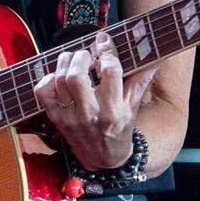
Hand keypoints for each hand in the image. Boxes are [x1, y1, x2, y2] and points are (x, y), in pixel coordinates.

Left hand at [33, 31, 159, 169]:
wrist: (103, 160)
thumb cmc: (120, 128)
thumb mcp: (133, 105)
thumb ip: (141, 78)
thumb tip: (156, 56)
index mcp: (113, 109)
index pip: (109, 71)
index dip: (106, 51)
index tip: (104, 40)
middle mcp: (90, 114)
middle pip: (76, 76)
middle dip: (81, 57)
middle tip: (87, 55)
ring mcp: (70, 117)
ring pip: (59, 80)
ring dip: (65, 62)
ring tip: (74, 60)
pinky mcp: (56, 118)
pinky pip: (43, 92)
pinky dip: (48, 79)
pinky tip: (60, 77)